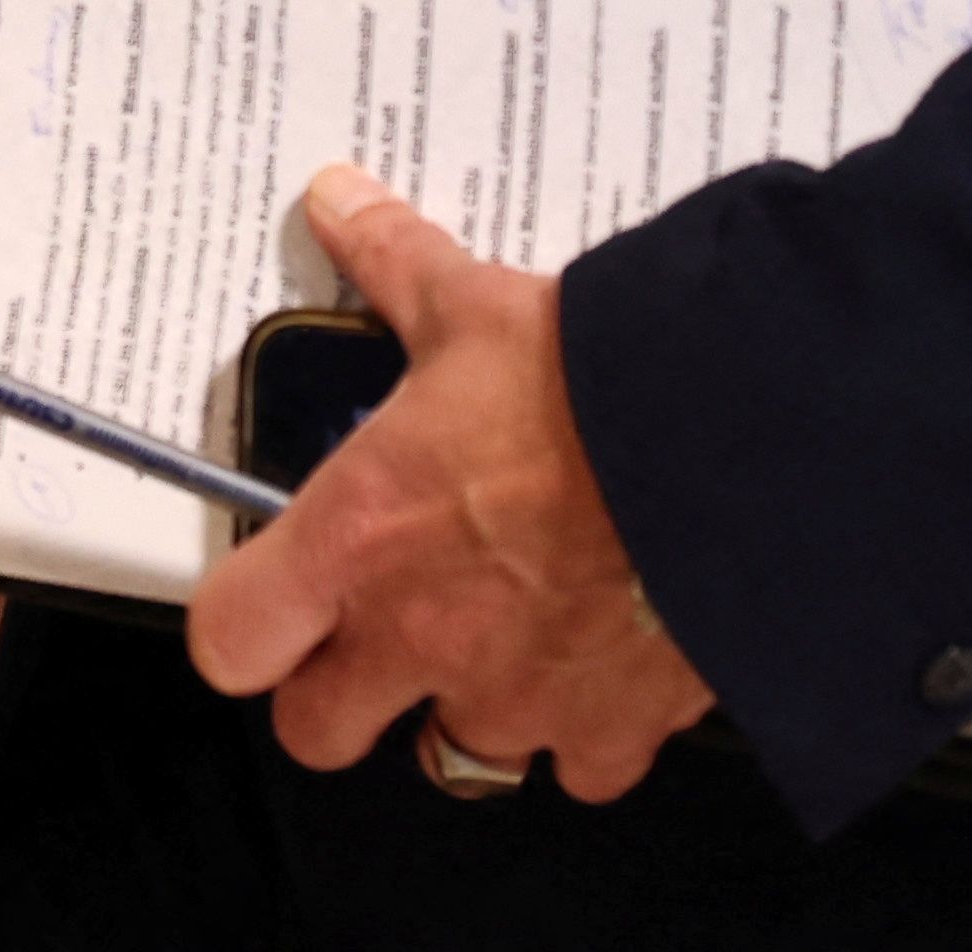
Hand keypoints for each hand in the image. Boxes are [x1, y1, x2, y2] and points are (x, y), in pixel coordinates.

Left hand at [182, 165, 715, 802]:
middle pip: (319, 731)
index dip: (242, 628)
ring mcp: (516, 700)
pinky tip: (603, 667)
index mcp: (358, 541)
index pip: (231, 642)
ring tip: (503, 641)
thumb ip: (393, 265)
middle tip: (376, 635)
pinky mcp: (612, 731)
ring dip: (468, 712)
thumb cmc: (591, 386)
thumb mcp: (472, 307)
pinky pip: (581, 769)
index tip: (268, 599)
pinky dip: (588, 733)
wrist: (740, 456)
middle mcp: (421, 639)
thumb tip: (339, 202)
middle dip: (339, 695)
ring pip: (453, 757)